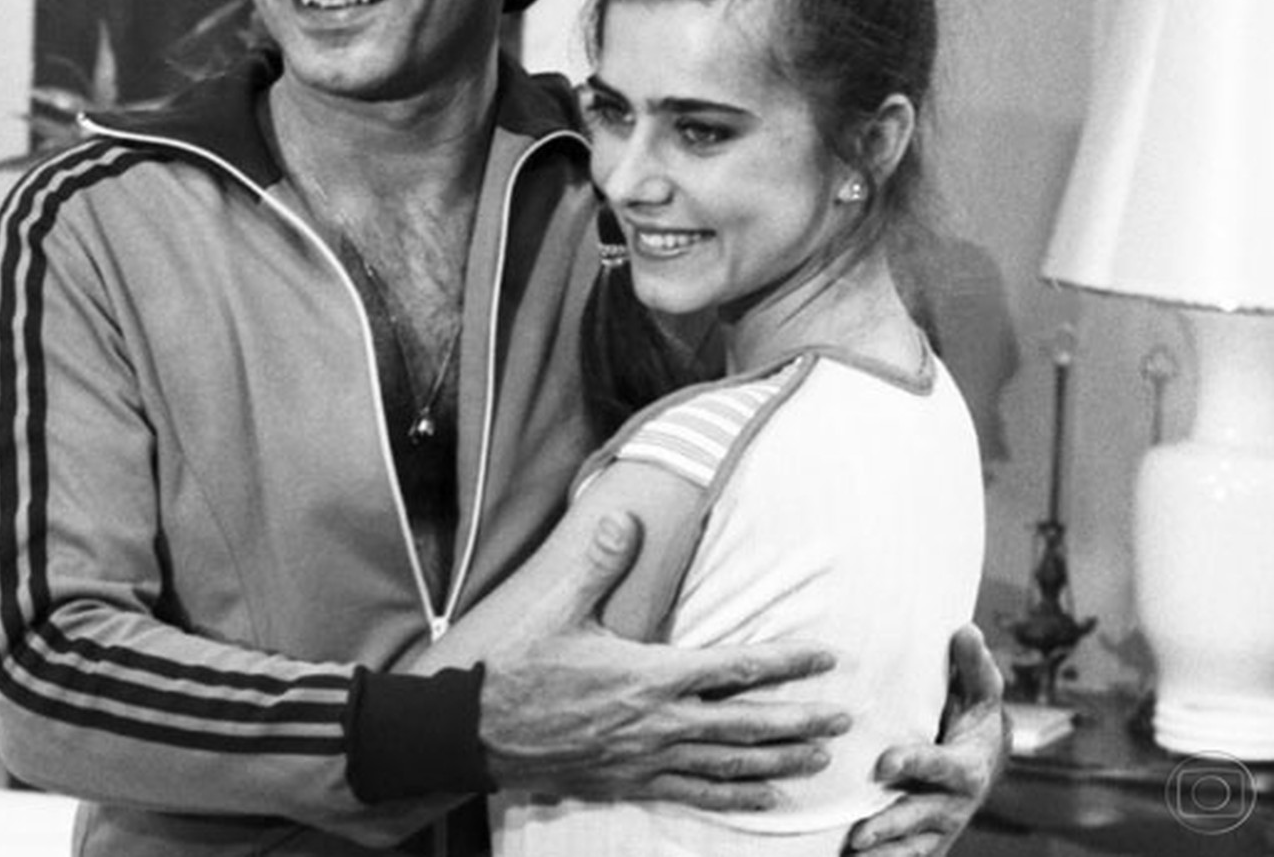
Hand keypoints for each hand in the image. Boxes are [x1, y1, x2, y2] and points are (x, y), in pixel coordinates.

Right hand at [479, 511, 849, 811]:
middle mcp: (658, 722)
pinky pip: (695, 794)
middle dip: (798, 721)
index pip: (733, 669)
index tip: (824, 658)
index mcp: (649, 676)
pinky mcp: (631, 783)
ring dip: (778, 762)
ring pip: (729, 765)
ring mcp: (646, 758)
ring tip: (819, 760)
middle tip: (843, 720)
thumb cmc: (517, 667)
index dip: (784, 663)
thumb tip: (626, 519)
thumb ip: (598, 564)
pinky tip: (765, 799)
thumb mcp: (556, 608)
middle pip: (745, 725)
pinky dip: (736, 798)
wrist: (476, 730)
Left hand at [845, 624, 1006, 855]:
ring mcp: (938, 828)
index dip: (915, 764)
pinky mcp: (924, 844)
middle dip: (891, 824)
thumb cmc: (972, 723)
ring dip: (882, 856)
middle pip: (920, 816)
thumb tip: (966, 630)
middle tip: (858, 833)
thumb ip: (972, 667)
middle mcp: (953, 803)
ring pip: (910, 848)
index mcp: (966, 766)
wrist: (984, 767)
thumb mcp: (979, 695)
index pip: (940, 766)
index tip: (884, 764)